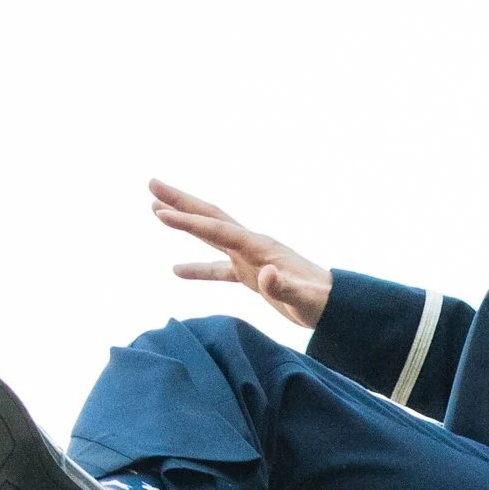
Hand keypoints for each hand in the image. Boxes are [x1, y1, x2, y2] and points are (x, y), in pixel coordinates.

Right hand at [149, 180, 332, 331]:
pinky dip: (198, 268)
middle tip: (151, 184)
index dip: (188, 223)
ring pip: (210, 234)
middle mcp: (252, 246)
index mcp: (259, 248)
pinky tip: (176, 270)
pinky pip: (219, 268)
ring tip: (155, 209)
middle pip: (209, 217)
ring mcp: (250, 258)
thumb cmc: (321, 303)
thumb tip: (266, 274)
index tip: (159, 213)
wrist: (337, 305)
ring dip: (184, 222)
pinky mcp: (252, 275)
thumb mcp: (304, 299)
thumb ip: (284, 286)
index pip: (217, 231)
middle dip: (180, 201)